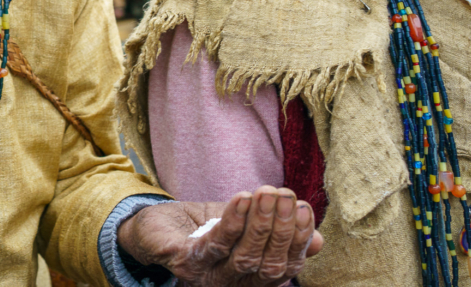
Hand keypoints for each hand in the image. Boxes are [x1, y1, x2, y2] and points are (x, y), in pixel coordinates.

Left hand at [116, 187, 321, 286]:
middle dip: (281, 229)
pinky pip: (213, 244)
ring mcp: (207, 276)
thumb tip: (319, 239)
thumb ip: (276, 231)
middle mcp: (230, 284)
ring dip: (259, 223)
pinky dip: (232, 221)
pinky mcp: (184, 261)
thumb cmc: (200, 226)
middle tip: (287, 195)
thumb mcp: (244, 226)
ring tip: (268, 192)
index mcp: (249, 278)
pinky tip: (243, 198)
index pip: (283, 267)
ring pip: (243, 257)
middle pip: (267, 265)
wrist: (150, 224)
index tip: (305, 208)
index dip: (298, 240)